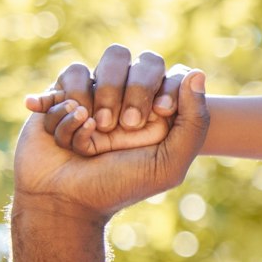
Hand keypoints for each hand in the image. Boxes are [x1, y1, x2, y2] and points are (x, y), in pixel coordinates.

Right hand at [14, 71, 208, 221]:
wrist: (64, 200)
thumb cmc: (120, 186)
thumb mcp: (169, 164)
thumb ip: (194, 122)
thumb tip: (197, 73)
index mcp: (164, 113)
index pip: (177, 75)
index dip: (169, 87)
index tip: (160, 111)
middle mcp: (135, 99)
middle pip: (146, 61)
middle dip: (136, 90)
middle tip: (121, 125)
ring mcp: (101, 92)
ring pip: (110, 61)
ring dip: (102, 96)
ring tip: (94, 129)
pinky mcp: (66, 91)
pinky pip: (73, 74)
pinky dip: (70, 107)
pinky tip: (66, 136)